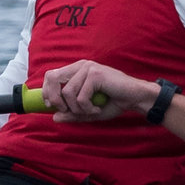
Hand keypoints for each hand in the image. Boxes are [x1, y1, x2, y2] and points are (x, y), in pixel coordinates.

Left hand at [41, 60, 155, 122]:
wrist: (136, 98)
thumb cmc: (115, 102)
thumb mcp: (89, 111)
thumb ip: (73, 113)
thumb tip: (55, 118)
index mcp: (77, 70)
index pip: (51, 76)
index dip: (47, 91)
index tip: (54, 107)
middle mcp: (81, 66)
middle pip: (52, 78)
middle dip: (55, 98)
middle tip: (67, 111)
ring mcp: (88, 68)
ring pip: (68, 92)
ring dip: (77, 109)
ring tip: (91, 112)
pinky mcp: (96, 74)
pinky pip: (81, 97)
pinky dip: (88, 108)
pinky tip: (98, 109)